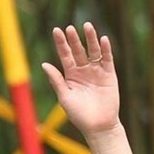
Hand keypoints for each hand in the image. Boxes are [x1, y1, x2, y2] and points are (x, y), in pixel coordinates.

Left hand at [41, 23, 119, 139]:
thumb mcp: (64, 97)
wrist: (98, 127)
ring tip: (87, 26)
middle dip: (74, 39)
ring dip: (91, 39)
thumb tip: (44, 64)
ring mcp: (97, 71)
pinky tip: (103, 40)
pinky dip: (106, 50)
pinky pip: (107, 59)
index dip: (61, 43)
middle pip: (78, 50)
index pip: (65, 55)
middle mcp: (84, 71)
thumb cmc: (79, 115)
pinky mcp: (109, 75)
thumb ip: (56, 80)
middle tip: (70, 28)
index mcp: (71, 75)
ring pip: (93, 51)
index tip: (56, 30)